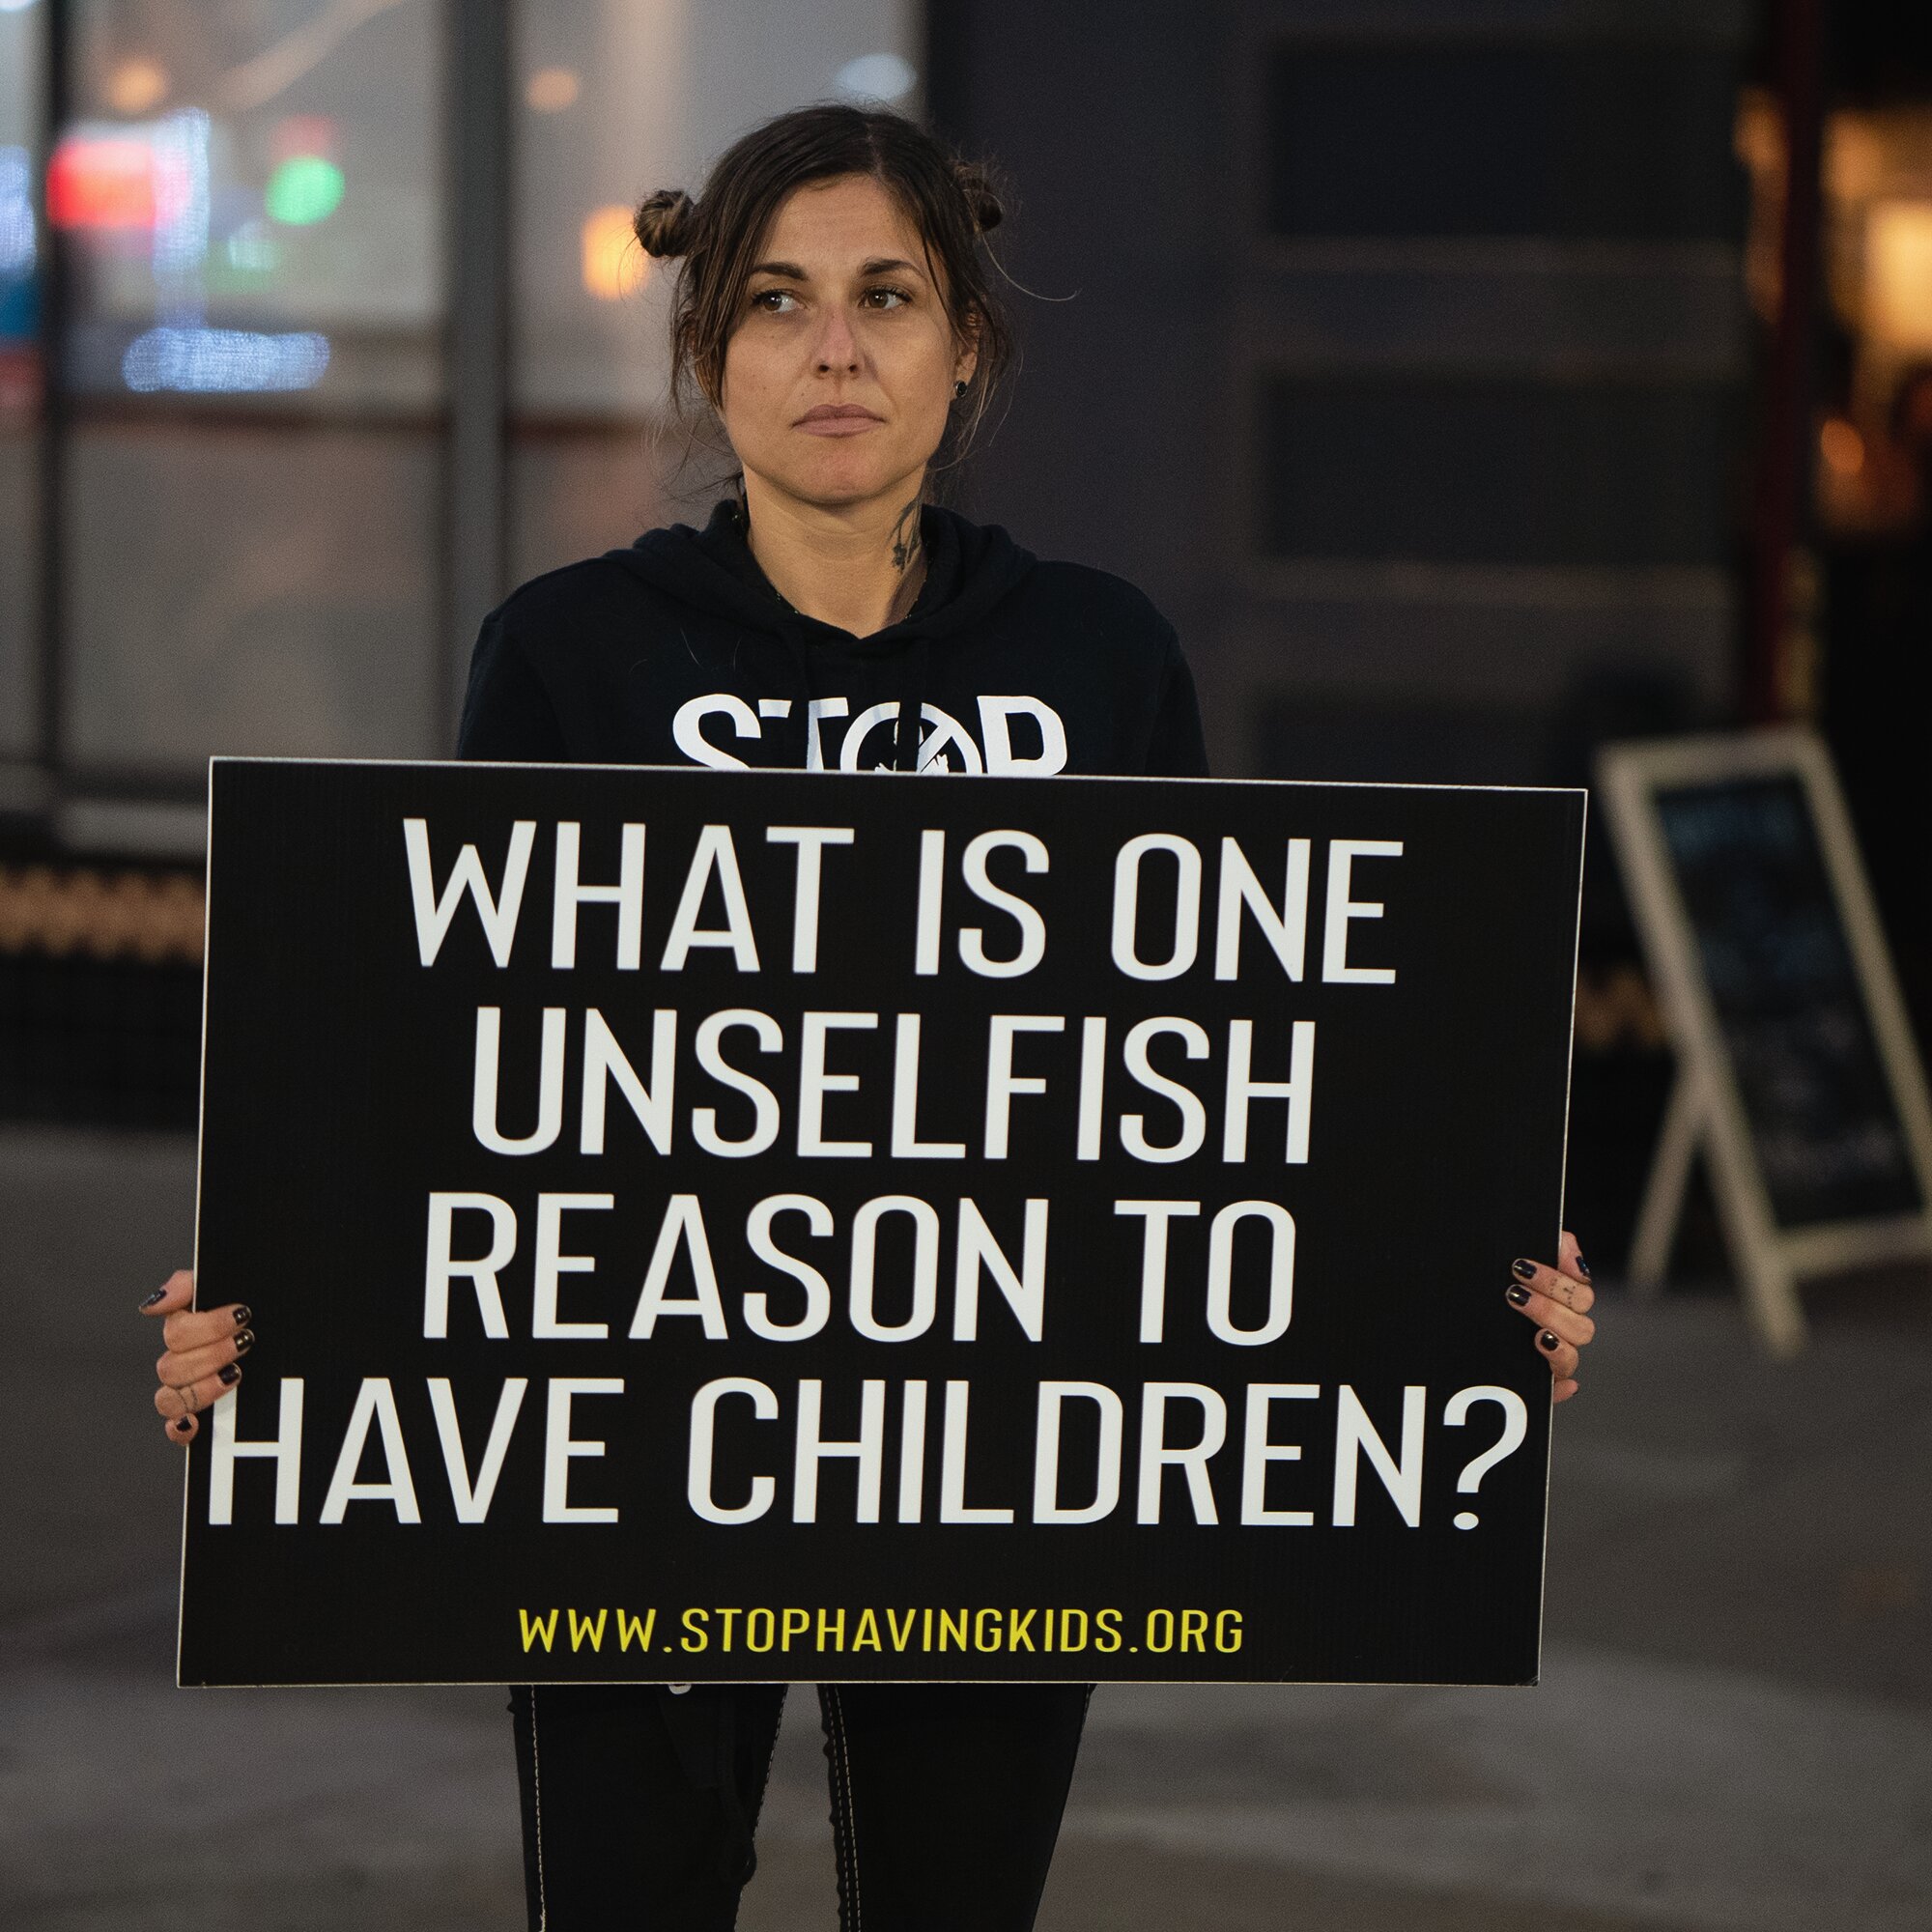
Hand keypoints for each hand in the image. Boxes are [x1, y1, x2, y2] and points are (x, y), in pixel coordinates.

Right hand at [138, 1269, 253, 1444]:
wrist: (289, 1333)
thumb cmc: (255, 1312)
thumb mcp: (229, 1289)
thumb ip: (188, 1286)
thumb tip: (153, 1305)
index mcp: (185, 1333)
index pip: (175, 1334)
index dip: (207, 1326)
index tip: (242, 1315)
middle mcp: (181, 1364)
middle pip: (170, 1368)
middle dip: (212, 1354)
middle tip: (245, 1342)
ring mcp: (188, 1393)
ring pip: (168, 1400)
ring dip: (201, 1388)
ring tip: (235, 1375)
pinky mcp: (200, 1418)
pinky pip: (174, 1431)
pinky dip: (180, 1428)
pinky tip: (195, 1422)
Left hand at [1506, 1230, 1594, 1402]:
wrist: (1449, 1312)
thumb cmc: (1490, 1282)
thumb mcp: (1510, 1255)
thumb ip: (1552, 1243)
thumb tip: (1574, 1256)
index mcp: (1561, 1299)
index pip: (1580, 1292)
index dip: (1559, 1280)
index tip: (1524, 1266)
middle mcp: (1560, 1329)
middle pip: (1581, 1326)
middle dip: (1549, 1307)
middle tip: (1514, 1293)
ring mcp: (1549, 1357)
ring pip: (1573, 1357)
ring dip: (1558, 1343)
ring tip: (1532, 1332)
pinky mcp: (1534, 1381)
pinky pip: (1555, 1391)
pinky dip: (1559, 1389)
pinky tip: (1558, 1383)